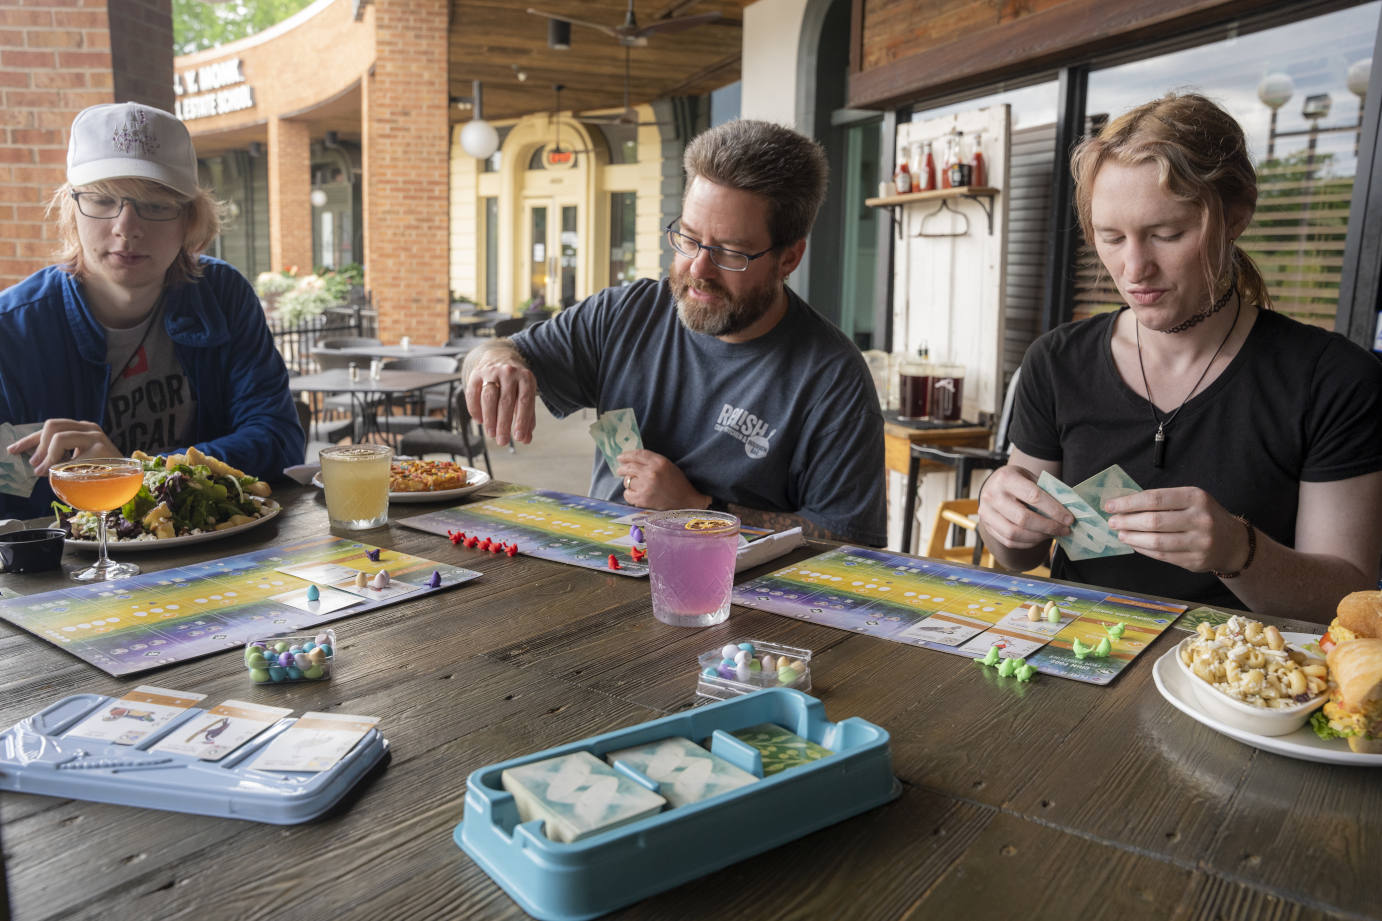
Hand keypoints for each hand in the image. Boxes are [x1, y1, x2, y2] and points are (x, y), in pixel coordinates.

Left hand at [7, 419, 120, 475]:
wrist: (129, 482)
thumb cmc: (102, 473)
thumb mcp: (77, 461)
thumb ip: (59, 457)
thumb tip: (34, 462)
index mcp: (82, 429)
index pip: (51, 427)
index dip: (29, 439)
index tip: (13, 450)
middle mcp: (89, 428)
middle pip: (52, 426)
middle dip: (37, 446)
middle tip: (35, 464)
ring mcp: (96, 437)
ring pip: (59, 437)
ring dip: (47, 456)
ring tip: (44, 471)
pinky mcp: (101, 450)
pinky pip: (71, 457)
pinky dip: (62, 467)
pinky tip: (64, 475)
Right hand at [464, 351, 536, 446]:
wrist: (501, 356)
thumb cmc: (516, 382)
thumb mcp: (526, 394)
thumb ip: (527, 417)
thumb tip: (526, 439)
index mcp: (526, 377)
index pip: (525, 401)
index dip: (522, 420)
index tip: (518, 437)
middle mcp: (509, 372)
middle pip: (505, 401)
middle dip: (503, 424)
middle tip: (502, 441)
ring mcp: (492, 371)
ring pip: (488, 397)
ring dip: (489, 418)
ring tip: (491, 433)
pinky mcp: (476, 372)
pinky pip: (473, 393)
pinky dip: (475, 409)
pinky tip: (480, 421)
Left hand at [615, 449, 708, 509]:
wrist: (686, 501)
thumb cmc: (677, 483)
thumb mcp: (668, 465)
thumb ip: (652, 461)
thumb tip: (631, 459)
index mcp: (659, 462)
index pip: (638, 454)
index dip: (627, 455)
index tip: (620, 457)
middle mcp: (651, 473)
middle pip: (628, 467)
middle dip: (622, 469)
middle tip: (620, 470)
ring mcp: (646, 487)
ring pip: (627, 481)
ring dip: (629, 482)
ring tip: (636, 485)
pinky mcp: (643, 499)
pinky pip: (627, 494)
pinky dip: (629, 494)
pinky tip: (636, 494)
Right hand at [977, 464, 1073, 549]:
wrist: (993, 486)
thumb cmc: (1017, 481)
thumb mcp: (1030, 478)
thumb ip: (1046, 492)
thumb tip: (1068, 511)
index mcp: (1006, 478)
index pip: (1033, 496)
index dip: (1054, 510)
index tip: (1069, 519)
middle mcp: (992, 495)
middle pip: (1023, 518)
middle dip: (1049, 527)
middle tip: (1065, 530)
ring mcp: (987, 513)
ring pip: (1015, 533)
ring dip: (1039, 537)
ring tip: (1052, 534)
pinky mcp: (987, 527)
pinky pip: (1009, 541)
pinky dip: (1028, 543)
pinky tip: (1040, 538)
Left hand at [1105, 486, 1247, 573]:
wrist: (1233, 543)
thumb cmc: (1203, 516)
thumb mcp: (1190, 500)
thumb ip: (1162, 501)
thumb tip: (1124, 504)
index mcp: (1196, 497)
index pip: (1154, 499)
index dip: (1128, 503)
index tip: (1110, 505)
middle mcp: (1200, 519)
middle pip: (1153, 521)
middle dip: (1127, 521)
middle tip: (1112, 521)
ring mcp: (1199, 542)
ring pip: (1156, 542)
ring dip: (1132, 537)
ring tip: (1120, 533)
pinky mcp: (1195, 561)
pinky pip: (1162, 555)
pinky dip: (1143, 549)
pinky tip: (1133, 543)